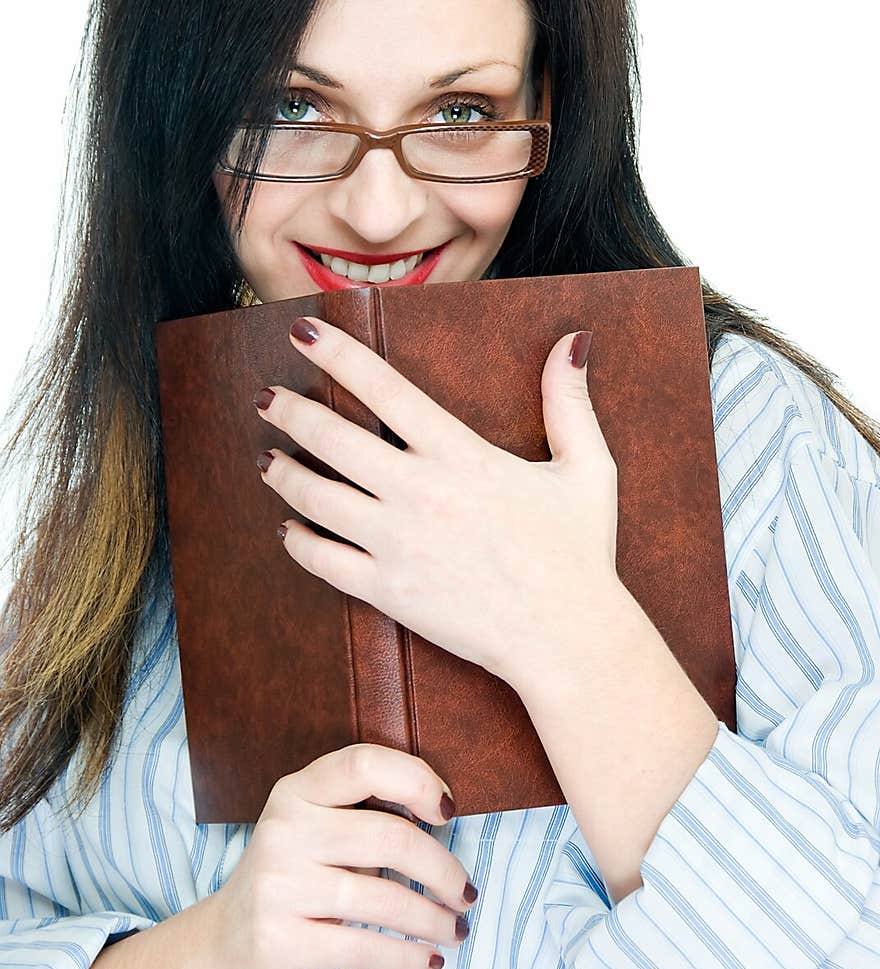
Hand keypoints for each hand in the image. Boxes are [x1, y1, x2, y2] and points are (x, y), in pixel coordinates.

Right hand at [204, 744, 476, 968]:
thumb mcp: (317, 833)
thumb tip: (441, 813)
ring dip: (434, 920)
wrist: (227, 946)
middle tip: (464, 892)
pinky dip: (407, 957)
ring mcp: (278, 886)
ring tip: (455, 930)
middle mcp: (284, 831)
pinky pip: (363, 948)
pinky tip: (429, 960)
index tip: (446, 812)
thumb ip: (364, 817)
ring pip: (383, 899)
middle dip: (442, 869)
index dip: (415, 780)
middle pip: (390, 837)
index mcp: (296, 792)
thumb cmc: (295, 882)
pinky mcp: (280, 940)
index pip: (363, 764)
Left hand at [254, 316, 620, 684]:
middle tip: (266, 397)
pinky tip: (289, 528)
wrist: (568, 639)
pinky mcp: (389, 592)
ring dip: (283, 473)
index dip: (338, 355)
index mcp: (462, 455)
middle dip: (290, 412)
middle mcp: (421, 493)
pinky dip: (298, 541)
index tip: (304, 329)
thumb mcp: (588, 468)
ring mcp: (398, 544)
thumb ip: (570, 402)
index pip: (384, 389)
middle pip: (333, 439)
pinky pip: (323, 561)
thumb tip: (575, 341)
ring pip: (317, 498)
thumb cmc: (580, 553)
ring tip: (267, 458)